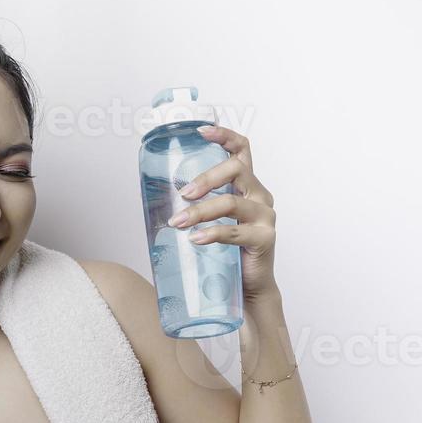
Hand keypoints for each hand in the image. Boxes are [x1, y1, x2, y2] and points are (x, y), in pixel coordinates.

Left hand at [166, 125, 278, 300]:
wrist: (248, 291)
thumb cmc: (227, 254)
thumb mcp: (213, 222)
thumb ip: (199, 206)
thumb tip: (156, 199)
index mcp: (248, 187)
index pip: (242, 151)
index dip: (224, 136)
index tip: (201, 132)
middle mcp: (260, 196)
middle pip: (236, 170)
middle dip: (206, 178)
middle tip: (183, 194)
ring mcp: (265, 217)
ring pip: (231, 202)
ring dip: (201, 211)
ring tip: (179, 222)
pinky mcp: (265, 239)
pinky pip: (235, 232)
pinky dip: (212, 234)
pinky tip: (196, 239)